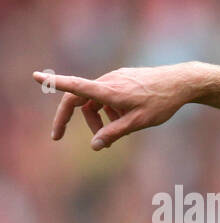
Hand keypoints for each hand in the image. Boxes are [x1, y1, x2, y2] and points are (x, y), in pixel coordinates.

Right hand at [33, 63, 199, 149]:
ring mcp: (115, 79)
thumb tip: (94, 145)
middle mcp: (108, 81)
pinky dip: (108, 109)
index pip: (76, 86)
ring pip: (94, 100)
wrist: (181, 83)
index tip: (36, 77)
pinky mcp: (122, 79)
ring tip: (115, 131)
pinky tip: (125, 118)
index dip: (55, 83)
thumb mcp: (138, 123)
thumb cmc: (161, 103)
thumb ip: (114, 133)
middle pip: (78, 99)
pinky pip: (106, 95)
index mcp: (108, 91)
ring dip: (96, 117)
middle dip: (69, 118)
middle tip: (58, 136)